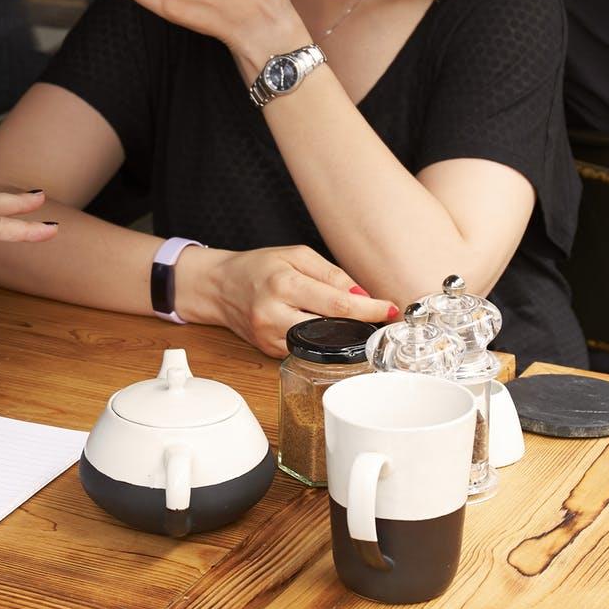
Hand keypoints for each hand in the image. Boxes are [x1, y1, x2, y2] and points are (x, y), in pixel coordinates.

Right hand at [178, 244, 395, 357]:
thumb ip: (331, 274)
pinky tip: (326, 328)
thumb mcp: (296, 256)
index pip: (338, 303)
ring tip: (353, 322)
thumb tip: (363, 294)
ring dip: (341, 335)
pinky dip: (322, 341)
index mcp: (283, 285)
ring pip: (320, 345)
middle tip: (379, 318)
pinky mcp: (270, 352)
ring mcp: (270, 338)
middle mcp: (274, 315)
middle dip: (359, 325)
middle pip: (331, 329)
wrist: (220, 287)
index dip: (370, 309)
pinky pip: (306, 350)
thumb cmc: (258, 267)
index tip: (389, 309)